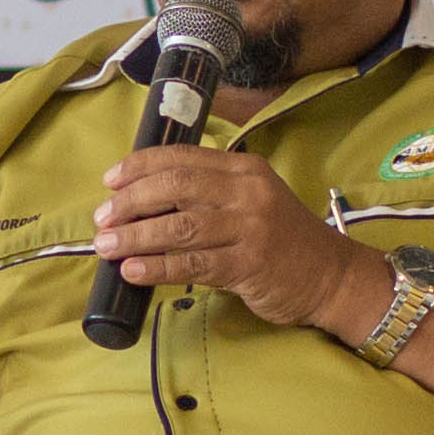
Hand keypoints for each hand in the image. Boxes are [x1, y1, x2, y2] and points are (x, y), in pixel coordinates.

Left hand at [91, 145, 381, 330]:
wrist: (330, 276)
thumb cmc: (281, 239)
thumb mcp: (251, 200)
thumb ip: (208, 194)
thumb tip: (142, 202)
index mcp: (243, 169)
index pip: (182, 158)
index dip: (140, 166)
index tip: (110, 181)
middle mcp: (247, 192)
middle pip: (176, 187)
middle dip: (131, 201)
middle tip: (102, 219)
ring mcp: (251, 228)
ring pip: (180, 227)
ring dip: (136, 236)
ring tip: (106, 247)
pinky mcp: (250, 265)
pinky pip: (194, 265)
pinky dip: (158, 268)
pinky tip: (133, 271)